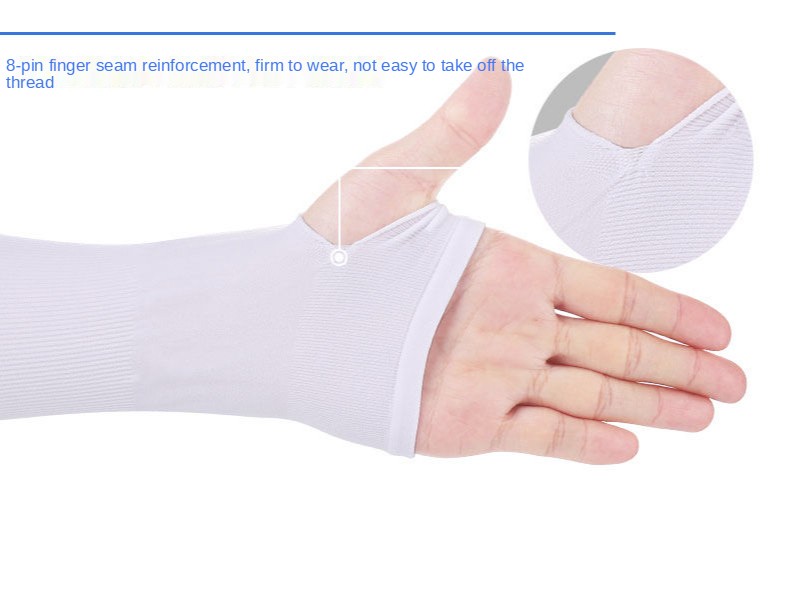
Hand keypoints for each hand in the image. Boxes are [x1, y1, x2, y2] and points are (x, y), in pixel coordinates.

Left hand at [303, 62, 745, 463]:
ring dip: (652, 405)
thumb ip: (455, 132)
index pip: (607, 292)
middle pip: (615, 347)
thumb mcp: (399, 179)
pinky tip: (632, 445)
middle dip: (678, 363)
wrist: (283, 318)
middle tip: (736, 380)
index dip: (666, 308)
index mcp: (509, 271)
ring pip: (590, 395)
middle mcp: (512, 327)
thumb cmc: (335, 246)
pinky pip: (540, 436)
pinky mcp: (467, 424)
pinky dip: (585, 443)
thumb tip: (495, 71)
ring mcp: (494, 377)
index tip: (716, 324)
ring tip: (707, 413)